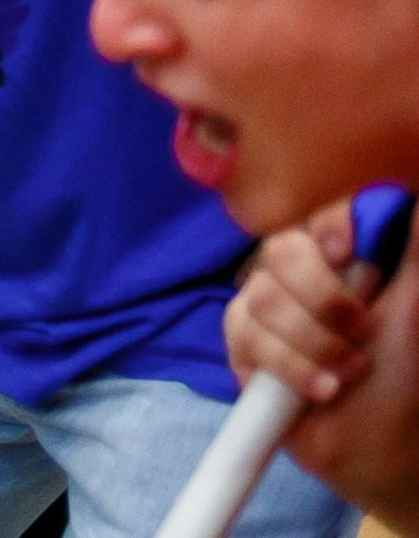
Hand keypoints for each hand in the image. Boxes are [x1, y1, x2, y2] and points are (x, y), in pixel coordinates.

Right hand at [228, 201, 418, 523]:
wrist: (382, 449)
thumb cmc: (409, 377)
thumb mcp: (418, 305)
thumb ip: (410, 245)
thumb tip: (403, 195)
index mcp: (347, 258)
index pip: (323, 214)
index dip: (328, 226)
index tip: (348, 250)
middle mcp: (303, 273)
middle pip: (281, 248)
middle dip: (322, 298)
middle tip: (361, 333)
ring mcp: (267, 305)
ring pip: (261, 295)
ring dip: (313, 343)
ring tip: (348, 375)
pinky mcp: (242, 342)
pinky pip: (244, 334)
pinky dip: (289, 365)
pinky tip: (321, 389)